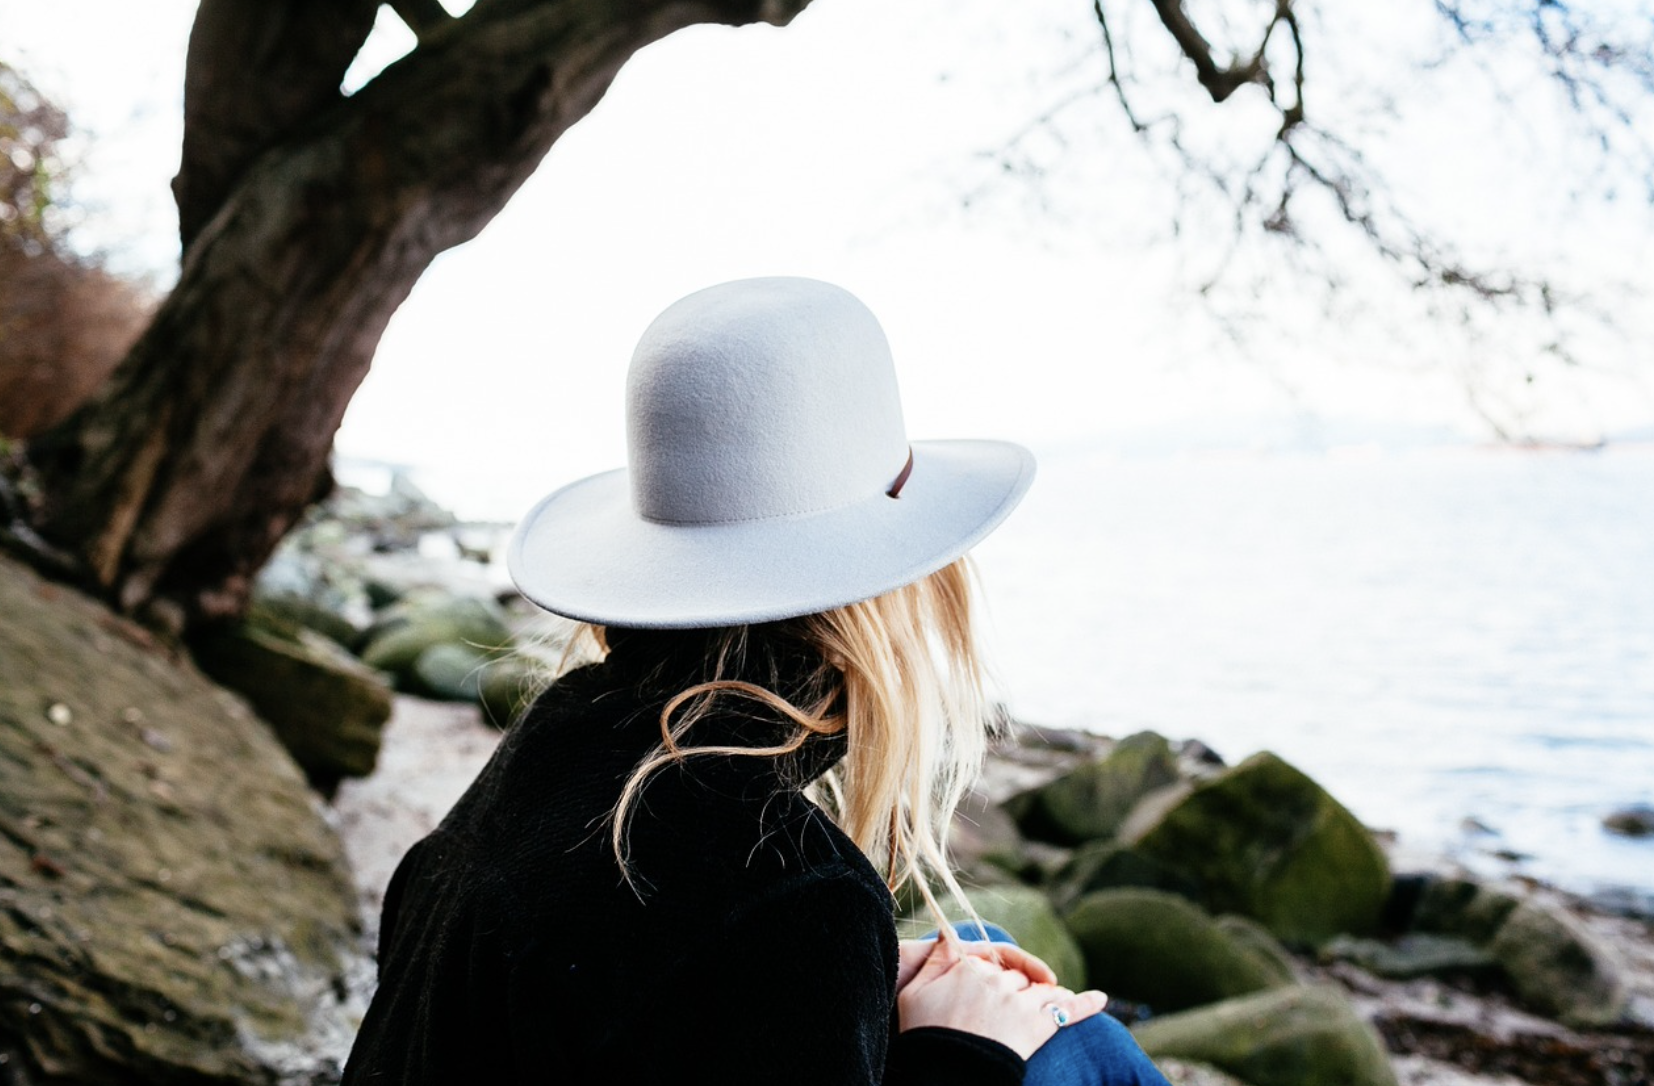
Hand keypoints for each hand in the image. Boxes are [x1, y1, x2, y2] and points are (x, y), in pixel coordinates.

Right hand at [896, 936, 1108, 1058]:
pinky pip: (1067, 1010)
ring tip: (1061, 999)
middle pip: (1018, 977)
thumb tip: (946, 935)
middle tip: (1024, 1003)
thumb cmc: (922, 1033)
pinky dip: (1086, 1004)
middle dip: (1023, 986)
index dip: (995, 973)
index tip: (997, 982)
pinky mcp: (1036, 1026)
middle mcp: (998, 980)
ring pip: (1043, 990)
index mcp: (971, 968)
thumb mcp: (915, 991)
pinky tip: (1102, 999)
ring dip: (1052, 994)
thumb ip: (935, 960)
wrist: (942, 1070)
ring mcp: (1019, 1002)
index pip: (993, 962)